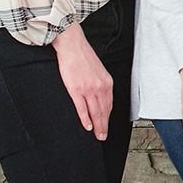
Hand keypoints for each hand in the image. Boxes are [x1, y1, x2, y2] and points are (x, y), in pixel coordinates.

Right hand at [51, 24, 114, 139]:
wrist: (73, 46)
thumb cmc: (84, 57)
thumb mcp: (98, 71)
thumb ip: (100, 84)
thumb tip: (99, 96)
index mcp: (106, 82)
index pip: (109, 104)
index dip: (108, 118)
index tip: (107, 126)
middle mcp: (100, 86)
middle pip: (104, 111)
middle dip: (104, 126)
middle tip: (103, 136)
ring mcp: (88, 89)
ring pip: (95, 112)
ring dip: (96, 126)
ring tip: (97, 135)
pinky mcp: (76, 90)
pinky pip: (82, 108)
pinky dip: (85, 119)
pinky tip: (87, 126)